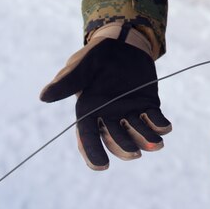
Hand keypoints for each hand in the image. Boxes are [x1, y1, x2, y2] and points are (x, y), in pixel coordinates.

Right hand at [40, 24, 171, 169]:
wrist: (122, 42)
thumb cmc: (95, 56)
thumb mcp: (80, 65)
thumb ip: (66, 81)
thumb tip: (44, 96)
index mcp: (89, 111)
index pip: (88, 137)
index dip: (93, 153)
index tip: (101, 166)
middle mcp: (109, 117)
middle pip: (115, 139)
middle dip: (124, 147)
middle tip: (135, 153)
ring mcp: (129, 112)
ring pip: (136, 133)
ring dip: (146, 141)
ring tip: (156, 144)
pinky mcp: (147, 105)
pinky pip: (154, 120)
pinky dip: (160, 125)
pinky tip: (165, 127)